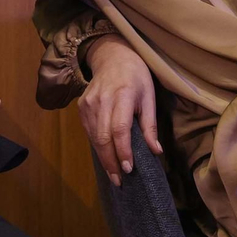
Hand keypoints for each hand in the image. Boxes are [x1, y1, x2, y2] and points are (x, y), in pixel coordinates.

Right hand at [79, 34, 163, 186]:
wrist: (112, 56)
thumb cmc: (136, 75)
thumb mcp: (149, 95)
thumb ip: (150, 124)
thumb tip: (155, 151)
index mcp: (123, 95)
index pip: (119, 128)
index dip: (123, 150)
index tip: (128, 169)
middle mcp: (102, 100)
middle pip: (103, 137)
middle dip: (111, 162)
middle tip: (119, 181)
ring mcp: (88, 104)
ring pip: (94, 137)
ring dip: (104, 158)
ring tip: (114, 174)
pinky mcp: (81, 107)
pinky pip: (90, 132)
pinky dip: (98, 147)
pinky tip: (106, 157)